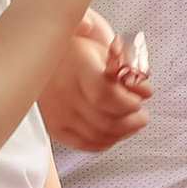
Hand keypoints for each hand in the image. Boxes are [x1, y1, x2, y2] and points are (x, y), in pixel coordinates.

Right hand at [37, 8, 152, 150]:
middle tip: (141, 116)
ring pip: (97, 135)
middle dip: (132, 121)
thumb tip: (143, 88)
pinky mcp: (53, 126)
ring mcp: (56, 111)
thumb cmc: (76, 47)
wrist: (42, 51)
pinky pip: (83, 143)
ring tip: (132, 124)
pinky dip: (105, 142)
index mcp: (77, 64)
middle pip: (104, 120)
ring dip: (122, 133)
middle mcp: (63, 90)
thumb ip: (127, 65)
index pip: (105, 95)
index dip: (127, 103)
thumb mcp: (102, 44)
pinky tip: (115, 133)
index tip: (138, 100)